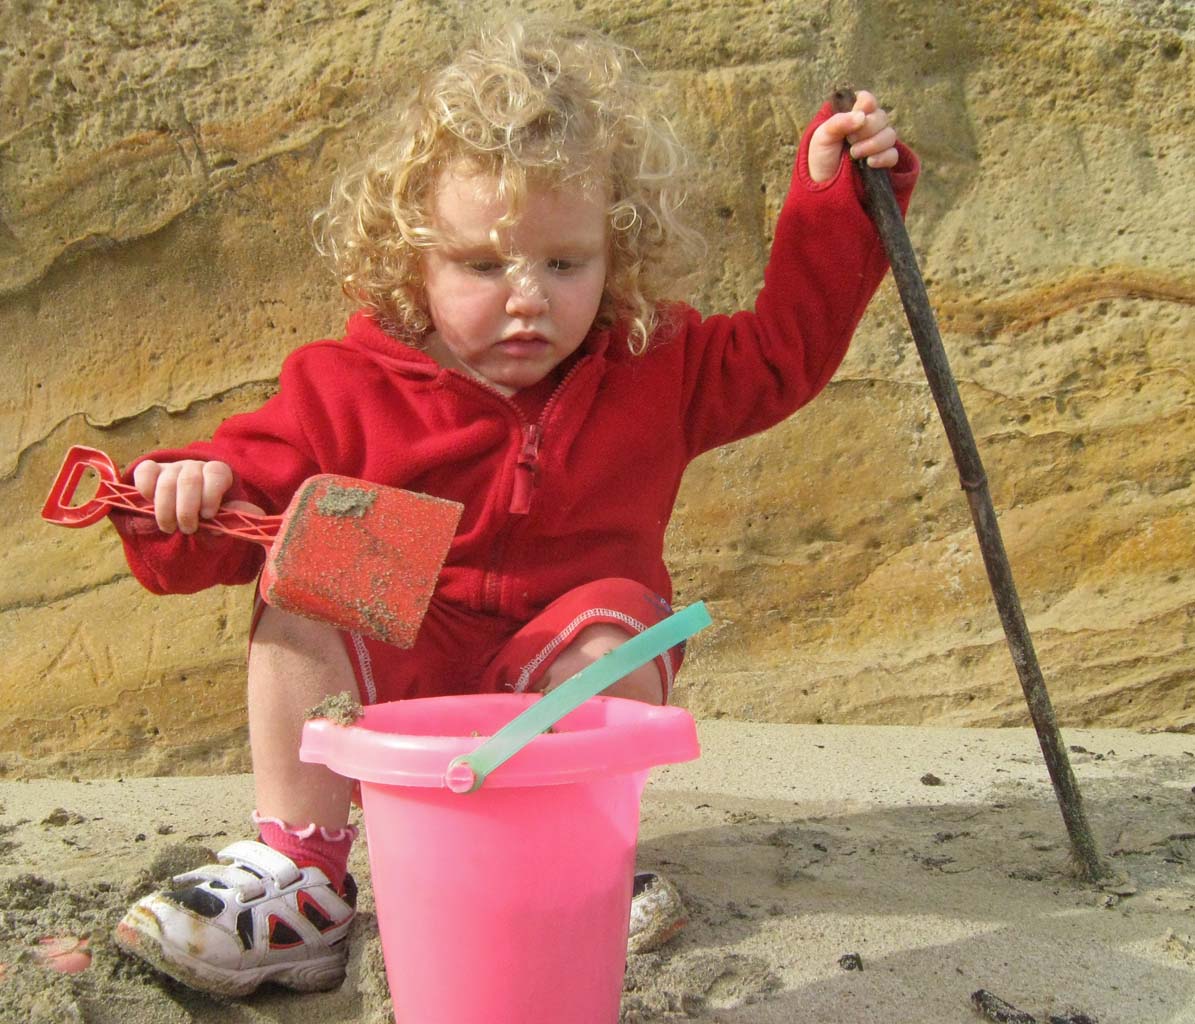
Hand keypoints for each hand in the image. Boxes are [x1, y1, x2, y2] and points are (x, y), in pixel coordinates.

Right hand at [132, 459, 256, 533]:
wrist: (182, 510)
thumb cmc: (207, 513)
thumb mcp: (223, 516)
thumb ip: (237, 515)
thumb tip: (257, 515)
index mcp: (217, 473)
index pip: (217, 473)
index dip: (212, 494)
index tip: (208, 515)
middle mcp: (195, 466)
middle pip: (189, 480)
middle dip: (187, 509)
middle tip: (187, 529)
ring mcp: (172, 467)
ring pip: (166, 481)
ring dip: (166, 509)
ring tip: (170, 527)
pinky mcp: (151, 470)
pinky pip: (145, 472)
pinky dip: (146, 489)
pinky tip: (149, 505)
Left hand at [807, 90, 898, 183]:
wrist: (822, 185)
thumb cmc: (821, 156)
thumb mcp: (822, 137)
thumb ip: (838, 122)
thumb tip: (861, 116)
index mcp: (853, 114)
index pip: (868, 100)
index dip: (864, 106)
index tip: (855, 118)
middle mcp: (869, 126)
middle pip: (881, 117)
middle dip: (866, 129)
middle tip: (849, 141)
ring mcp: (878, 143)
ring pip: (890, 135)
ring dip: (873, 144)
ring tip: (854, 154)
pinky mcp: (883, 160)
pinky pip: (893, 155)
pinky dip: (883, 157)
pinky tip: (869, 163)